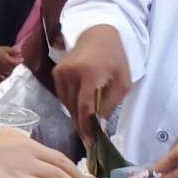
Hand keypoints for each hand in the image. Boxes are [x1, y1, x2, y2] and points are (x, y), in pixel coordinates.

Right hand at [0, 45, 23, 76]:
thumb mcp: (6, 49)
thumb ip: (13, 50)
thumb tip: (20, 51)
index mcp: (9, 61)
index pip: (17, 63)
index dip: (20, 60)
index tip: (22, 59)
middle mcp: (6, 67)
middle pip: (14, 68)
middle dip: (16, 65)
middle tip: (16, 61)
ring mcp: (1, 70)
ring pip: (9, 73)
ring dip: (11, 70)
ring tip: (11, 66)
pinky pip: (2, 76)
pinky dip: (5, 75)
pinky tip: (6, 73)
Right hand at [52, 25, 130, 145]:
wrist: (98, 34)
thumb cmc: (115, 58)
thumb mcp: (122, 81)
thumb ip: (110, 103)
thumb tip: (99, 125)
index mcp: (89, 74)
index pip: (85, 107)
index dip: (87, 128)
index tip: (91, 143)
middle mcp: (70, 73)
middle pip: (74, 108)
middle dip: (82, 126)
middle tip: (89, 142)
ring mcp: (60, 72)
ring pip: (67, 105)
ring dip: (76, 117)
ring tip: (87, 127)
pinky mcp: (55, 73)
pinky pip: (63, 97)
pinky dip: (71, 105)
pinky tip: (81, 109)